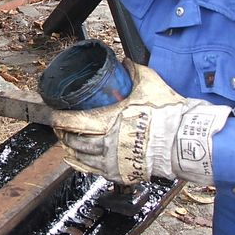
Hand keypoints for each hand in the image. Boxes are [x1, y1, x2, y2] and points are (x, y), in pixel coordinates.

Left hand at [49, 60, 230, 183]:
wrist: (183, 141)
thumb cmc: (166, 114)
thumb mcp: (148, 85)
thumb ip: (134, 71)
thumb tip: (125, 61)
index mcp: (110, 122)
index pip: (75, 122)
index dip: (59, 119)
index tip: (51, 115)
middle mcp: (107, 143)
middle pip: (76, 141)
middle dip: (64, 134)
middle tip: (59, 127)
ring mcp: (113, 161)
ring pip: (83, 157)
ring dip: (72, 149)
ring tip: (67, 141)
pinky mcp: (121, 173)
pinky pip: (93, 171)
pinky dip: (81, 164)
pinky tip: (75, 160)